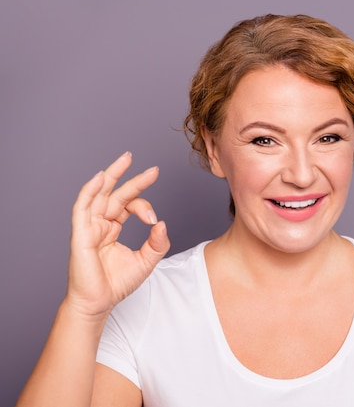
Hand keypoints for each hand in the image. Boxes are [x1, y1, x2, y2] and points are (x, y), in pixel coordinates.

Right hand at [65, 152, 169, 318]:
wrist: (99, 303)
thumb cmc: (117, 283)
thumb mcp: (146, 261)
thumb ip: (157, 243)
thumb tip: (163, 223)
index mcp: (112, 228)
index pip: (128, 206)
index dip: (143, 206)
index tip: (154, 219)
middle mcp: (99, 224)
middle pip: (116, 194)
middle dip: (133, 179)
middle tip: (152, 170)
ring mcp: (89, 227)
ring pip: (99, 194)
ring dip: (112, 175)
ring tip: (126, 159)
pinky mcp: (81, 234)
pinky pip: (82, 207)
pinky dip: (91, 191)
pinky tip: (102, 177)